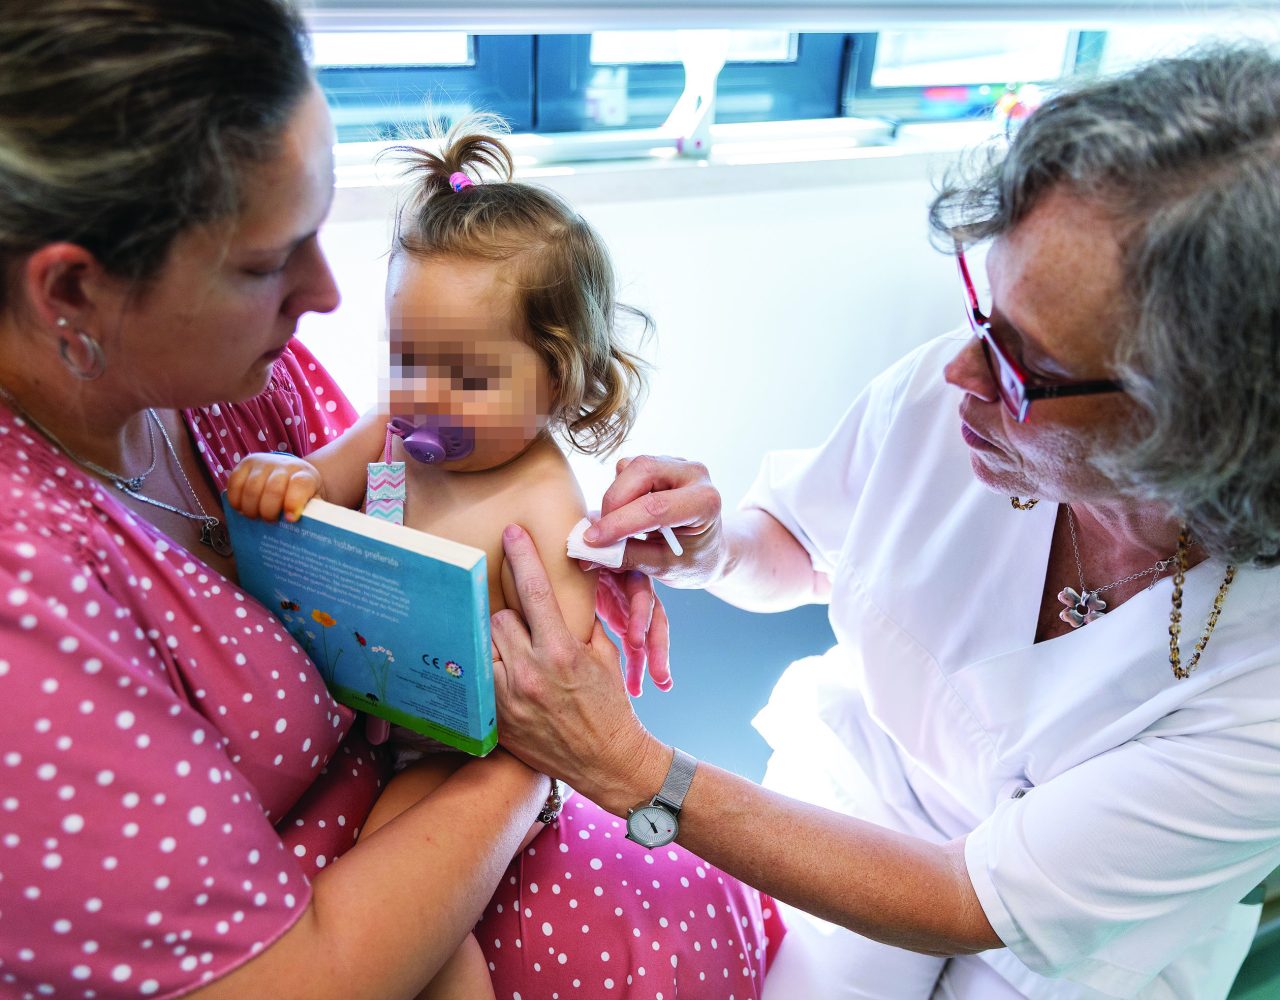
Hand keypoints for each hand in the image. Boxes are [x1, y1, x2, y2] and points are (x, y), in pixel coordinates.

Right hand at [226, 452, 323, 521]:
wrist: (291, 472)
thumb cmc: (301, 494)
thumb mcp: (312, 502)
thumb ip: (311, 513)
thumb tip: (307, 527)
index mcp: (305, 475)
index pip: (300, 485)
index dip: (293, 503)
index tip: (289, 519)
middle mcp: (284, 465)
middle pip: (273, 490)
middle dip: (269, 512)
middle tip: (270, 522)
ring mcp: (264, 462)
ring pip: (251, 488)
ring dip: (251, 509)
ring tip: (255, 517)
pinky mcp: (246, 463)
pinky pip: (234, 482)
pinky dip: (235, 500)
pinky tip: (241, 509)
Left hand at [491, 523, 665, 812]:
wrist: (608, 762)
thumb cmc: (610, 706)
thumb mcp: (605, 656)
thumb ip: (581, 622)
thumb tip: (567, 588)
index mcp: (562, 651)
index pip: (535, 591)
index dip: (522, 556)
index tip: (512, 533)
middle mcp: (531, 673)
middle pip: (500, 617)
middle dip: (512, 617)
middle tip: (526, 626)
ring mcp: (509, 698)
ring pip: (485, 645)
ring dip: (498, 644)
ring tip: (516, 654)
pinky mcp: (497, 719)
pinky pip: (480, 679)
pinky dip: (490, 672)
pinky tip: (503, 675)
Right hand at [582, 456, 725, 588]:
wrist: (708, 550)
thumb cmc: (691, 562)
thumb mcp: (663, 568)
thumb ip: (627, 557)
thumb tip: (588, 553)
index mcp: (705, 502)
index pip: (657, 507)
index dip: (620, 523)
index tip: (592, 540)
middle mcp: (694, 474)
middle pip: (642, 471)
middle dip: (613, 502)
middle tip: (600, 533)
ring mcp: (677, 464)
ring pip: (630, 467)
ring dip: (614, 498)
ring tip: (619, 527)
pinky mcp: (660, 462)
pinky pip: (627, 469)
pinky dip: (618, 492)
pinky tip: (628, 513)